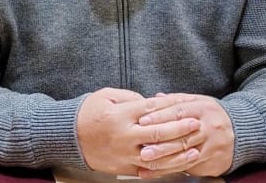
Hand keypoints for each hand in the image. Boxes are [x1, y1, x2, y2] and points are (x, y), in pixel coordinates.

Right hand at [76, 88, 200, 175]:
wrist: (69, 137)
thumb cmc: (88, 112)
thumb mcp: (106, 95)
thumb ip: (130, 97)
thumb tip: (152, 102)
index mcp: (120, 115)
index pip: (151, 110)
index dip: (170, 107)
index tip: (185, 105)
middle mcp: (124, 136)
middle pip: (158, 134)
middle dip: (180, 129)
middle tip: (196, 124)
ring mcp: (124, 154)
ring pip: (157, 156)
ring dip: (178, 153)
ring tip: (195, 148)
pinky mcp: (124, 167)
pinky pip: (149, 170)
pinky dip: (166, 167)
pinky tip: (179, 163)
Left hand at [136, 93, 233, 178]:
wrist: (242, 130)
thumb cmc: (211, 114)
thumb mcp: (196, 101)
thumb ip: (175, 101)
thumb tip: (154, 98)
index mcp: (202, 107)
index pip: (178, 111)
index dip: (159, 116)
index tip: (142, 121)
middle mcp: (209, 126)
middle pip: (182, 136)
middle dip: (160, 144)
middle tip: (141, 148)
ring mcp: (213, 145)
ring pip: (185, 154)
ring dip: (164, 160)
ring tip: (146, 163)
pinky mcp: (215, 161)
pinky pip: (191, 167)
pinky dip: (172, 170)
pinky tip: (157, 172)